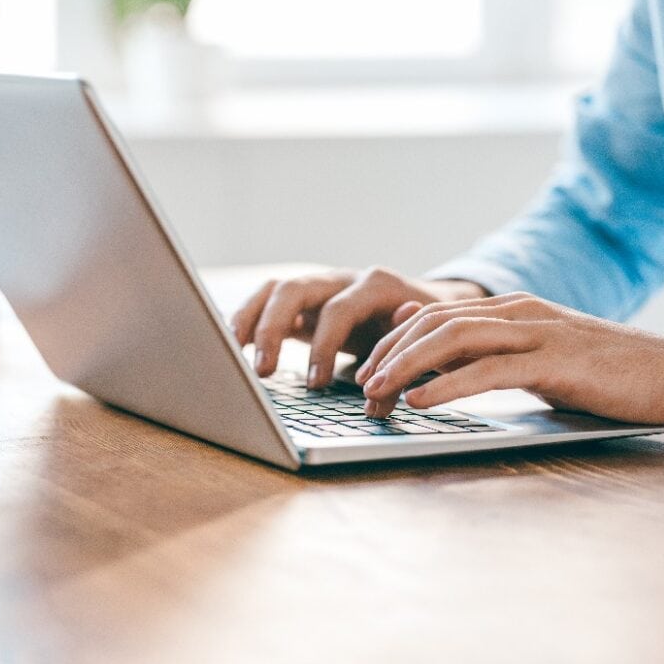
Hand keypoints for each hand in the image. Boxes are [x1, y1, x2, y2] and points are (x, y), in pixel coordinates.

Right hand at [230, 266, 486, 387]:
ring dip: (250, 318)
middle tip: (262, 370)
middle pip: (295, 289)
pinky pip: (269, 301)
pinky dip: (249, 318)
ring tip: (232, 350)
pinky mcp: (306, 302)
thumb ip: (405, 359)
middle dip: (273, 329)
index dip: (324, 347)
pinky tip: (232, 344)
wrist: (432, 307)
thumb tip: (387, 377)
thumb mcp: (425, 343)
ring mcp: (321, 287)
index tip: (316, 384)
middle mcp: (343, 279)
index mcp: (376, 286)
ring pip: (275, 289)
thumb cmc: (427, 331)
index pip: (339, 310)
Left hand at [358, 292, 663, 430]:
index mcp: (510, 309)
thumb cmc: (603, 372)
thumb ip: (488, 350)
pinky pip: (489, 370)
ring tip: (376, 392)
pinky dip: (447, 385)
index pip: (434, 316)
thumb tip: (431, 347)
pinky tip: (420, 401)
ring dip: (407, 367)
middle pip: (434, 323)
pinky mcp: (555, 361)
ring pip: (453, 339)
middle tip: (360, 386)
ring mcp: (537, 332)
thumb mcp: (535, 357)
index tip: (366, 371)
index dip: (393, 342)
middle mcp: (517, 312)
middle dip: (389, 353)